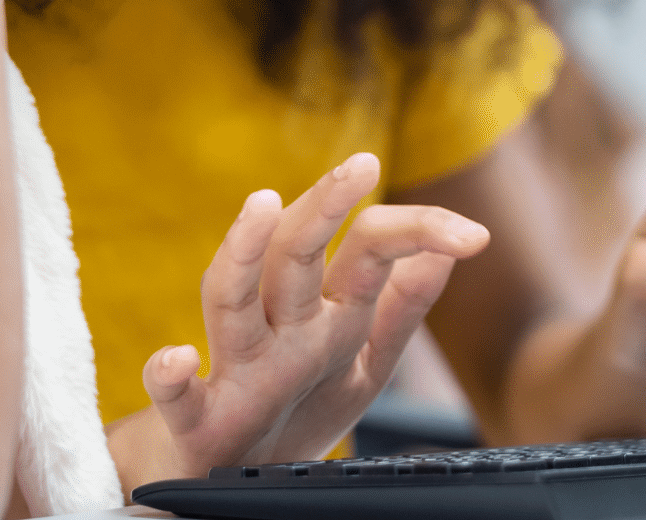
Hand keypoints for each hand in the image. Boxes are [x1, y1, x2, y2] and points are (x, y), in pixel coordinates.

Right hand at [105, 153, 489, 488]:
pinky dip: (170, 379)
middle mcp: (281, 330)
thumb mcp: (362, 363)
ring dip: (240, 255)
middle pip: (295, 254)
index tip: (475, 235)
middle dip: (325, 205)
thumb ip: (402, 308)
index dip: (418, 232)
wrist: (226, 481)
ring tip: (262, 205)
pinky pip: (179, 400)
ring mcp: (238, 371)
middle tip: (362, 165)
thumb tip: (446, 246)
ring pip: (231, 302)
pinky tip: (177, 359)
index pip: (368, 249)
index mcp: (326, 313)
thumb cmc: (295, 411)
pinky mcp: (197, 425)